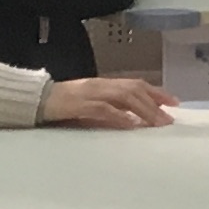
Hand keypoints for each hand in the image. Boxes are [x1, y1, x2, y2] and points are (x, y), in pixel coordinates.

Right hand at [41, 75, 178, 128]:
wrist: (35, 99)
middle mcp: (100, 85)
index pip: (135, 84)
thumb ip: (110, 108)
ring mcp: (90, 93)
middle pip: (134, 90)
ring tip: (156, 122)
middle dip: (154, 103)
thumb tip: (134, 119)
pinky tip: (131, 124)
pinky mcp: (78, 104)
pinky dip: (119, 116)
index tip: (173, 102)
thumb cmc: (62, 104)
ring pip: (123, 97)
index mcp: (104, 84)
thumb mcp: (90, 103)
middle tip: (169, 117)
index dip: (156, 92)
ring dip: (143, 110)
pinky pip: (103, 109)